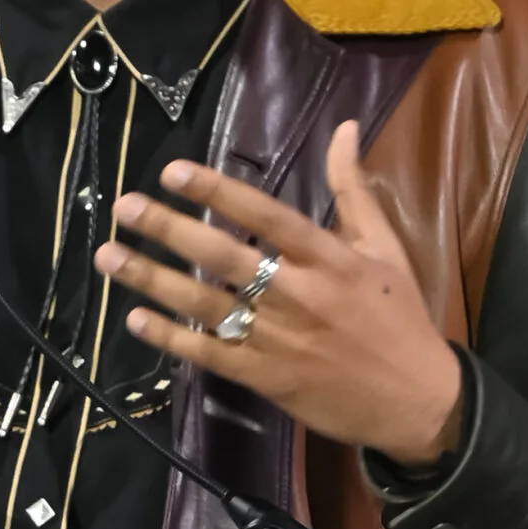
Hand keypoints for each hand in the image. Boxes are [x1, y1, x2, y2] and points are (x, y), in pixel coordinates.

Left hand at [95, 121, 464, 466]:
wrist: (417, 401)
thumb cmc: (399, 318)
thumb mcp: (384, 248)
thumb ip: (354, 188)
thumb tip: (344, 127)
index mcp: (329, 258)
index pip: (265, 216)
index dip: (218, 192)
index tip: (173, 172)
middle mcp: (298, 294)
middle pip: (223, 256)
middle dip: (168, 230)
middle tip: (123, 207)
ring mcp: (279, 338)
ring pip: (206, 304)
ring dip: (152, 279)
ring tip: (110, 257)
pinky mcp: (266, 377)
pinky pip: (209, 354)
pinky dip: (170, 338)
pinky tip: (135, 319)